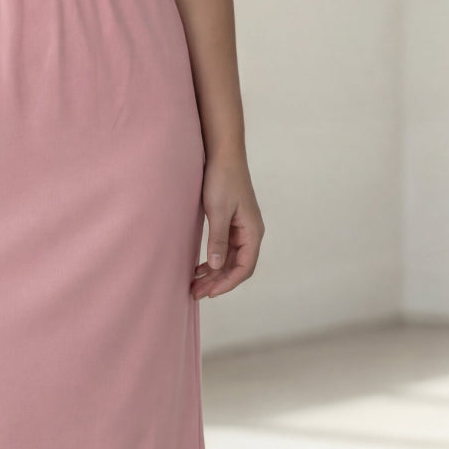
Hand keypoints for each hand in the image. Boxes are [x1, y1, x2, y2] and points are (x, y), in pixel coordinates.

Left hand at [192, 150, 264, 298]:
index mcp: (252, 232)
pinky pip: (225, 248)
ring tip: (195, 285)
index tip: (210, 293)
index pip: (244, 267)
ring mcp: (241, 228)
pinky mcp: (231, 222)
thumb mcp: (218, 211)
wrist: (223, 154)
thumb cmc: (222, 180)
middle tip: (196, 293)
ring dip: (214, 273)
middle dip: (218, 282)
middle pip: (236, 266)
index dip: (227, 283)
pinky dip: (213, 260)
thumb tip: (217, 267)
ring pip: (229, 259)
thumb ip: (218, 239)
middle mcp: (250, 233)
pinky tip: (200, 267)